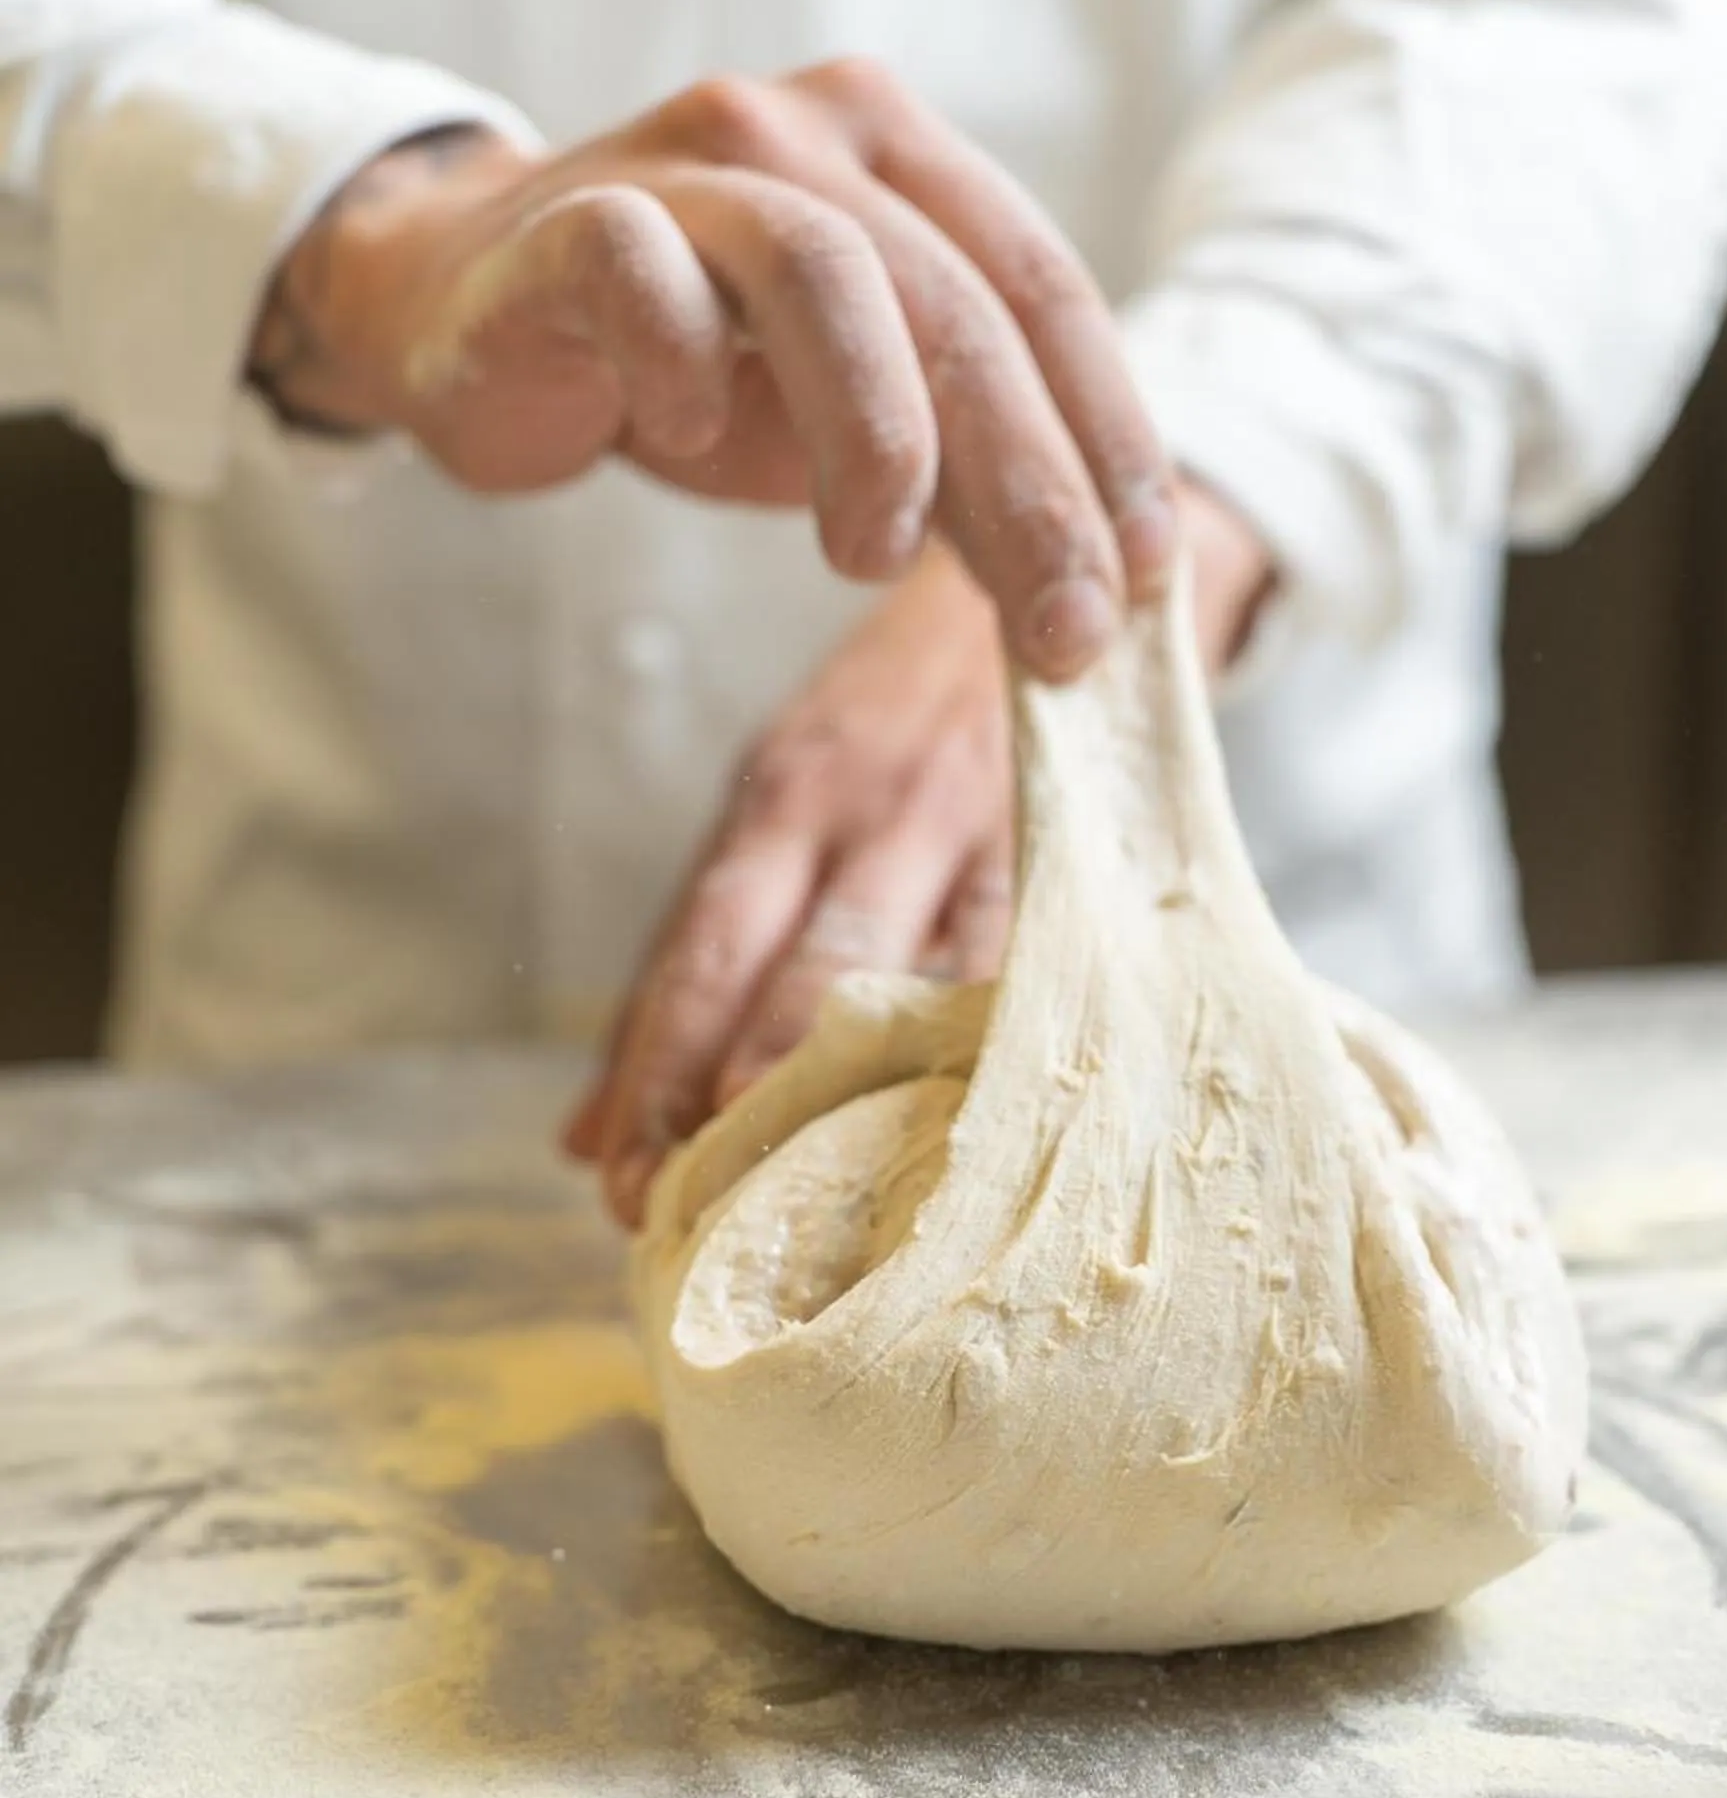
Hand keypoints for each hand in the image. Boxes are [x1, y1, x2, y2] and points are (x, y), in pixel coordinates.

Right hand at [250, 61, 1176, 679]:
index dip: (1108, 437)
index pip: (1045, 291)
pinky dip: (681, 367)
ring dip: (876, 435)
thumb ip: (965, 467)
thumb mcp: (852, 418)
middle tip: (1058, 630)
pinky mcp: (570, 219)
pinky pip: (642, 274)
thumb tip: (1094, 601)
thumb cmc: (686, 361)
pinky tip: (690, 439)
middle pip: (958, 304)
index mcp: (905, 160)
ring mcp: (687, 163)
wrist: (469, 303)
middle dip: (1029, 484)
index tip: (1143, 578)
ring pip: (823, 273)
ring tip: (870, 557)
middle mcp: (809, 134)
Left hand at [566, 480, 1273, 1225]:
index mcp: (783, 798)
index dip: (656, 1068)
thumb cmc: (897, 737)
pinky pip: (1028, 964)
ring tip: (814, 1208)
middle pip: (795, 969)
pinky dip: (987, 1052)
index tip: (618, 1182)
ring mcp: (977, 833)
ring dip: (858, 1093)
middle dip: (737, 1095)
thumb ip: (692, 968)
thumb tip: (583, 1141)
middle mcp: (871, 811)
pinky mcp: (1072, 856)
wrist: (1060, 582)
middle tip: (690, 1215)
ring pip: (917, 972)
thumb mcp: (786, 814)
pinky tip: (962, 1144)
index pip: (702, 948)